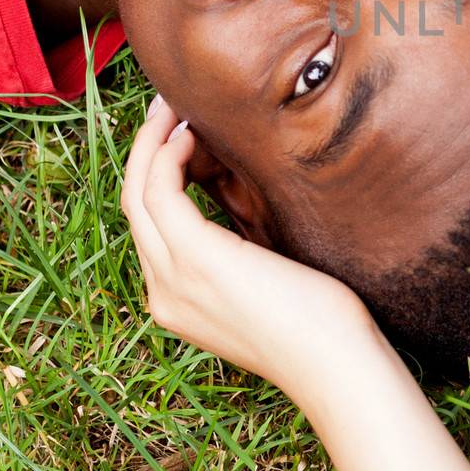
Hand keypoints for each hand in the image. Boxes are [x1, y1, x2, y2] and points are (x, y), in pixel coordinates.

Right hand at [120, 99, 380, 402]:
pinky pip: (160, 191)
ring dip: (153, 142)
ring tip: (175, 106)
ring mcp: (172, 279)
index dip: (160, 175)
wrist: (335, 365)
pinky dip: (167, 155)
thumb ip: (244, 251)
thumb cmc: (320, 324)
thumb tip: (243, 200)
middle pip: (134, 205)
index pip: (151, 228)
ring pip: (138, 192)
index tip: (181, 134)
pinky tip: (190, 131)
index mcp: (178, 301)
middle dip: (147, 149)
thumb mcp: (267, 282)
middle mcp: (162, 294)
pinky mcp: (194, 258)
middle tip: (167, 106)